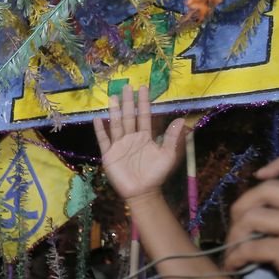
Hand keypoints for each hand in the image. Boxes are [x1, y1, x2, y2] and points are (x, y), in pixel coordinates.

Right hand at [93, 85, 186, 202]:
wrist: (142, 192)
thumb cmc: (156, 174)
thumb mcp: (168, 155)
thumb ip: (172, 138)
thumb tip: (181, 120)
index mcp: (145, 136)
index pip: (144, 115)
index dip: (143, 102)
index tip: (143, 88)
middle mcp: (131, 137)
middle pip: (128, 116)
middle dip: (127, 102)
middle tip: (126, 86)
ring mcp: (119, 145)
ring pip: (116, 124)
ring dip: (114, 111)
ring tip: (112, 97)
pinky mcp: (109, 154)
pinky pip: (103, 140)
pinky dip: (100, 130)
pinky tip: (97, 119)